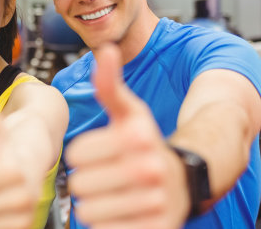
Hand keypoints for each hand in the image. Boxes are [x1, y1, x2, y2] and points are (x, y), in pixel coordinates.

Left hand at [65, 44, 189, 227]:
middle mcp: (149, 170)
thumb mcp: (132, 113)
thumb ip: (111, 85)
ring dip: (93, 206)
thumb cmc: (147, 145)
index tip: (97, 155)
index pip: (76, 154)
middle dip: (86, 183)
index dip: (81, 155)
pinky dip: (106, 226)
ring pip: (88, 212)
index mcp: (137, 139)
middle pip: (79, 184)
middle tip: (104, 179)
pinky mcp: (155, 228)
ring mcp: (154, 202)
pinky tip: (119, 214)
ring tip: (110, 196)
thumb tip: (106, 49)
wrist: (184, 182)